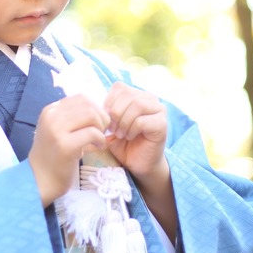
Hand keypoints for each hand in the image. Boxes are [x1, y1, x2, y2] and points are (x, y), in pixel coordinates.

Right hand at [29, 94, 109, 205]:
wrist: (39, 180)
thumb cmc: (53, 156)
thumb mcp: (57, 130)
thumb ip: (73, 118)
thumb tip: (99, 110)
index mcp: (50, 110)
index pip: (81, 98)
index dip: (95, 108)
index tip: (97, 123)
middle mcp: (51, 116)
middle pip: (88, 105)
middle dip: (101, 117)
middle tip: (101, 132)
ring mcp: (56, 130)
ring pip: (91, 116)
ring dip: (101, 128)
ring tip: (99, 140)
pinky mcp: (65, 146)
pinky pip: (92, 133)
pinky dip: (100, 140)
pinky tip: (98, 147)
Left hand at [102, 82, 176, 236]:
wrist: (137, 164)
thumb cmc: (123, 144)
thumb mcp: (110, 124)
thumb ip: (105, 110)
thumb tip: (91, 101)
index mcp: (137, 95)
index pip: (119, 87)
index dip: (108, 103)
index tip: (105, 120)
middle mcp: (150, 99)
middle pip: (127, 95)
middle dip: (115, 113)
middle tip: (112, 129)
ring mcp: (159, 110)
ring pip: (136, 105)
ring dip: (123, 121)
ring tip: (120, 134)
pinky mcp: (162, 124)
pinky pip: (142, 120)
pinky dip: (131, 129)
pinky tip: (129, 137)